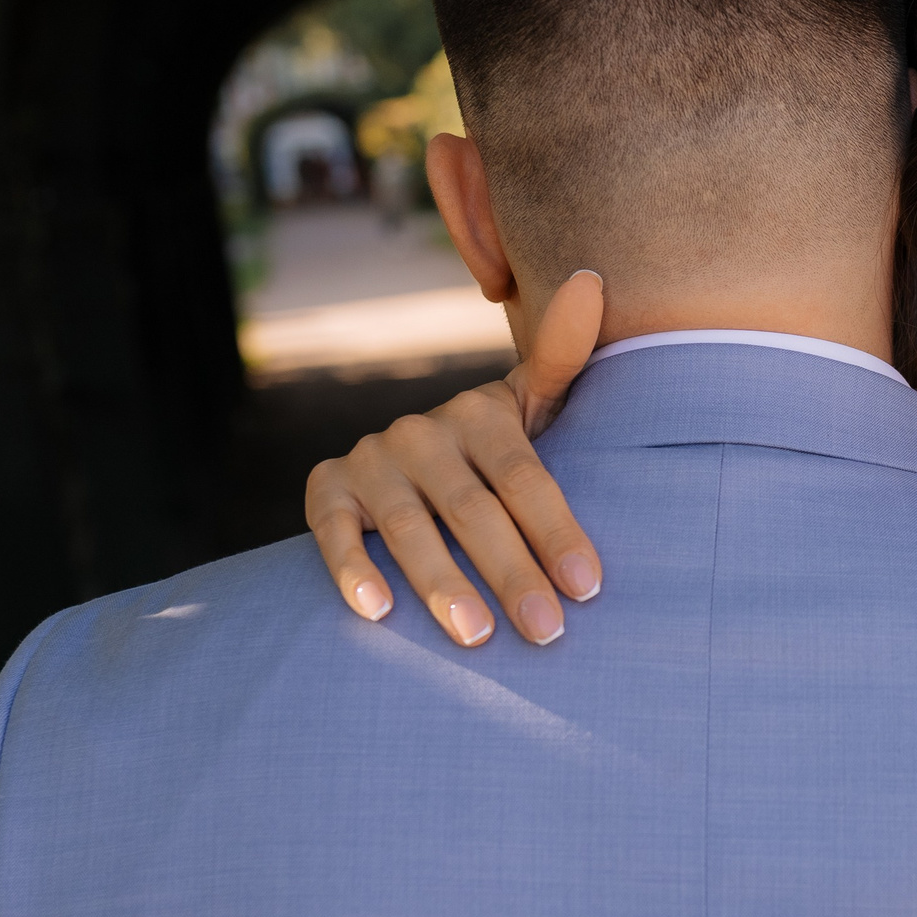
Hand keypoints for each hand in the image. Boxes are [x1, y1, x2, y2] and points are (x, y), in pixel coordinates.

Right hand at [305, 272, 604, 645]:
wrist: (415, 461)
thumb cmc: (496, 449)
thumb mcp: (532, 405)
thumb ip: (563, 357)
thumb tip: (591, 279)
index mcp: (480, 414)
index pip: (525, 477)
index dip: (555, 530)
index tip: (588, 587)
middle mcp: (422, 432)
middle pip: (473, 510)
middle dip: (512, 573)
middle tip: (546, 633)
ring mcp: (372, 460)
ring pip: (409, 528)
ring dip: (441, 584)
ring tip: (475, 638)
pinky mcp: (326, 489)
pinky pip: (333, 532)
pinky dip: (350, 570)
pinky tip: (378, 612)